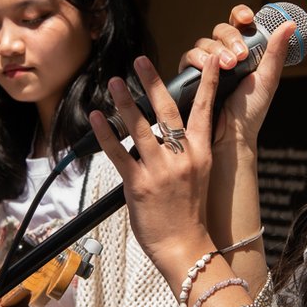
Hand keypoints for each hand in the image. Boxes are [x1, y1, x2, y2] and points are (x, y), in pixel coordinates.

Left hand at [90, 55, 222, 283]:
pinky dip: (105, 134)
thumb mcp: (199, 177)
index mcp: (201, 154)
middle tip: (141, 60)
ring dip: (125, 101)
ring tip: (115, 82)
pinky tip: (96, 118)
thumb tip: (168, 134)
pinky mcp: (138, 185)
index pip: (205, 111)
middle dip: (153, 82)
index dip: (208, 83)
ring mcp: (160, 170)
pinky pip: (118, 153)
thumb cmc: (190, 214)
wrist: (186, 247)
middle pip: (167, 111)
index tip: (210, 59)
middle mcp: (182, 158)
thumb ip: (186, 153)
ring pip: (140, 127)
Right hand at [179, 5, 295, 150]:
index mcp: (245, 52)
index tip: (247, 18)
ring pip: (205, 42)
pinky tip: (206, 67)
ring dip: (217, 50)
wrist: (231, 135)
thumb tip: (290, 24)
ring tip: (228, 67)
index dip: (240, 15)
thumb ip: (276, 51)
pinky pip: (188, 57)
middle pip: (221, 30)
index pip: (239, 25)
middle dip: (231, 39)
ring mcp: (207, 64)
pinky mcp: (191, 75)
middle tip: (241, 56)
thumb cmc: (251, 111)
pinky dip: (197, 58)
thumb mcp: (268, 79)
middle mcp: (225, 55)